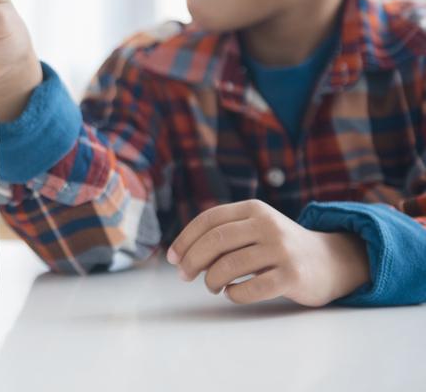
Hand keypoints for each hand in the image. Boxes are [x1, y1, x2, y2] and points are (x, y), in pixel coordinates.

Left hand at [167, 200, 369, 306]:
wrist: (331, 261)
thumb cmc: (280, 247)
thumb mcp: (257, 227)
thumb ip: (225, 232)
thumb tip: (181, 254)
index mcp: (254, 209)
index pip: (209, 219)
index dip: (185, 239)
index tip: (172, 257)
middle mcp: (268, 225)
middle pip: (216, 240)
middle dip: (192, 260)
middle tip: (184, 276)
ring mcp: (282, 250)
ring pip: (230, 265)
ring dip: (211, 280)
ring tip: (211, 286)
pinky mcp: (293, 276)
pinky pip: (252, 288)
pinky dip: (233, 294)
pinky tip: (231, 293)